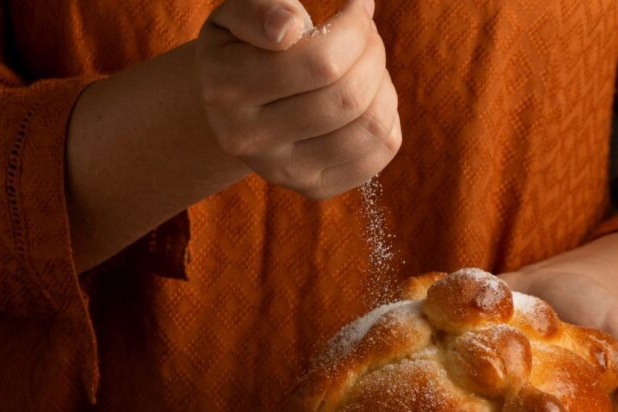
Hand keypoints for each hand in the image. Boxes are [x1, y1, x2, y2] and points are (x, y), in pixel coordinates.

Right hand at [196, 0, 401, 199]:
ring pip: (370, 127)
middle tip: (368, 36)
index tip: (357, 8)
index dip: (354, 28)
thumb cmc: (246, 47)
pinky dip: (388, 117)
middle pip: (347, 98)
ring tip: (369, 64)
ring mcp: (284, 172)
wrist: (234, 107)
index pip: (321, 62)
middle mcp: (250, 139)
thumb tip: (289, 28)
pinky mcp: (314, 189)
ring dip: (384, 85)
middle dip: (373, 55)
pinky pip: (379, 153)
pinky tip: (369, 98)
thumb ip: (261, 9)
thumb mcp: (238, 16)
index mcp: (228, 87)